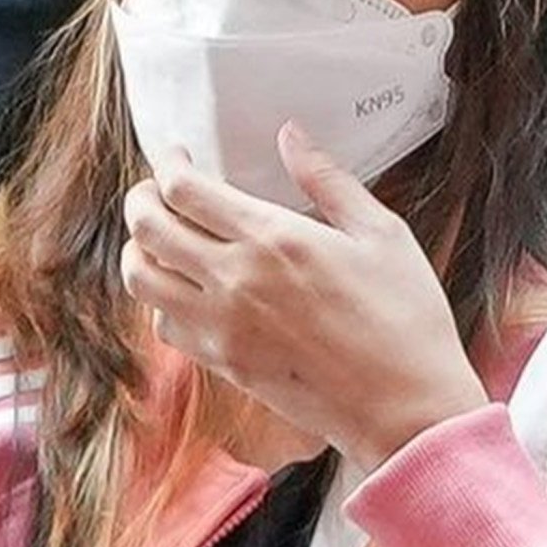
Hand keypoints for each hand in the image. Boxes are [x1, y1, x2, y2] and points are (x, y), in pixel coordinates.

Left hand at [117, 133, 480, 466]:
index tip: (177, 157)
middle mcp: (235, 281)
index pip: (183, 189)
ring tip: (161, 238)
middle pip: (146, 228)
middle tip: (156, 191)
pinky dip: (162, 301)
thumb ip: (328, 179)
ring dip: (140, 250)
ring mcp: (223, 328)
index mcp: (273, 238)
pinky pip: (166, 325)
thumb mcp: (381, 233)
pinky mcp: (224, 365)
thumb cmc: (405, 320)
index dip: (167, 164)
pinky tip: (188, 290)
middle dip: (141, 199)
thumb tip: (291, 136)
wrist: (407, 409)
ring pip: (141, 279)